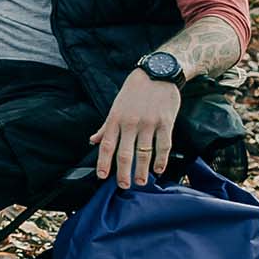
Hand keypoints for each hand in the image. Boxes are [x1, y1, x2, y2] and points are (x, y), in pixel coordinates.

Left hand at [92, 70, 181, 189]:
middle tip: (123, 186)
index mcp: (115, 119)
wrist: (158, 73)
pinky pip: (163, 145)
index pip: (107, 145)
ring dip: (143, 170)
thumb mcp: (116, 106)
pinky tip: (159, 169)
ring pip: (144, 152)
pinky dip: (161, 159)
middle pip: (125, 153)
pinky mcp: (165, 122)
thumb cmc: (134, 91)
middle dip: (123, 172)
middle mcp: (130, 123)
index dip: (103, 162)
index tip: (102, 177)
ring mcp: (149, 123)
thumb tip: (93, 141)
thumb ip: (106, 126)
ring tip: (142, 182)